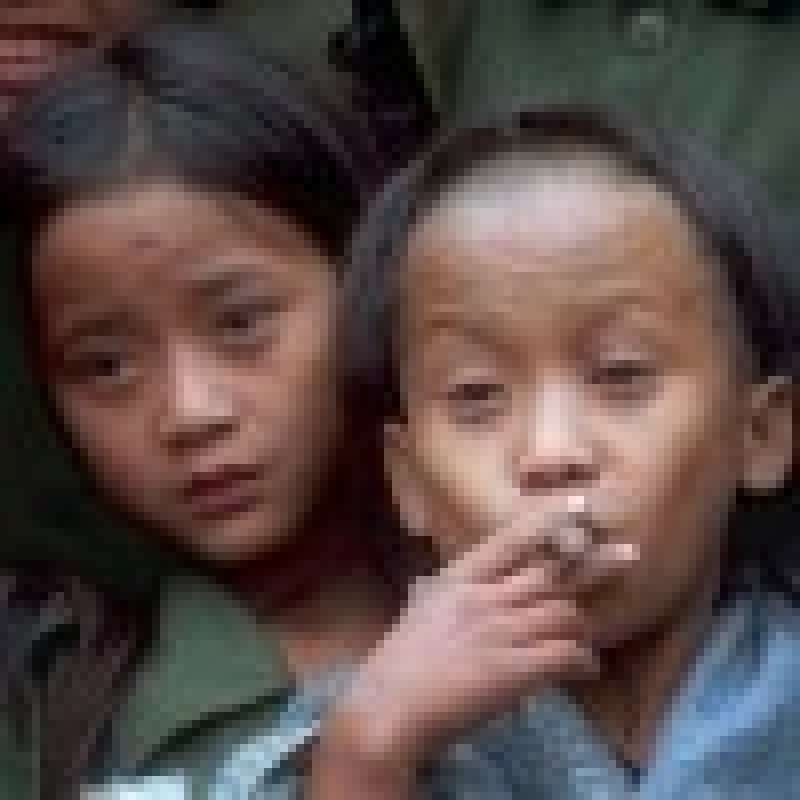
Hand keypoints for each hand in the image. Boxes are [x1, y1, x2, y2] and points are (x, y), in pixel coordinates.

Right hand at [323, 505, 636, 772]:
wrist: (389, 707)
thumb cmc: (400, 660)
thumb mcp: (425, 609)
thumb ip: (458, 593)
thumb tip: (487, 585)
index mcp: (460, 578)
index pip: (512, 539)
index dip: (550, 520)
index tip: (581, 505)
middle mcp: (485, 597)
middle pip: (552, 572)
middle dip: (596, 562)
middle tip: (629, 553)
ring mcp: (501, 632)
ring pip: (564, 614)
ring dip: (584, 627)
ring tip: (591, 638)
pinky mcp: (513, 670)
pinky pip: (565, 655)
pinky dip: (582, 661)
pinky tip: (587, 669)